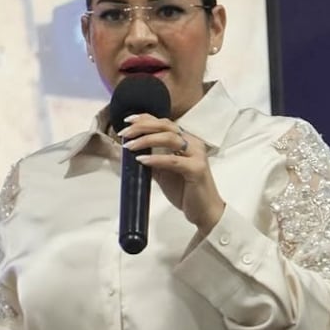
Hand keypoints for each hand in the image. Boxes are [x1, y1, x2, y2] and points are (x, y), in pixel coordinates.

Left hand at [119, 115, 225, 233]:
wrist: (204, 211)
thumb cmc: (185, 191)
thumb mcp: (163, 173)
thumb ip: (151, 160)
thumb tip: (130, 153)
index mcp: (186, 141)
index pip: (164, 123)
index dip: (145, 119)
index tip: (127, 120)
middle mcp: (193, 144)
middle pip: (166, 126)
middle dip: (143, 126)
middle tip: (125, 133)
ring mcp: (197, 155)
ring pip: (170, 139)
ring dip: (146, 140)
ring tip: (129, 146)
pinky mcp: (197, 169)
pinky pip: (173, 161)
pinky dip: (156, 159)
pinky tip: (142, 160)